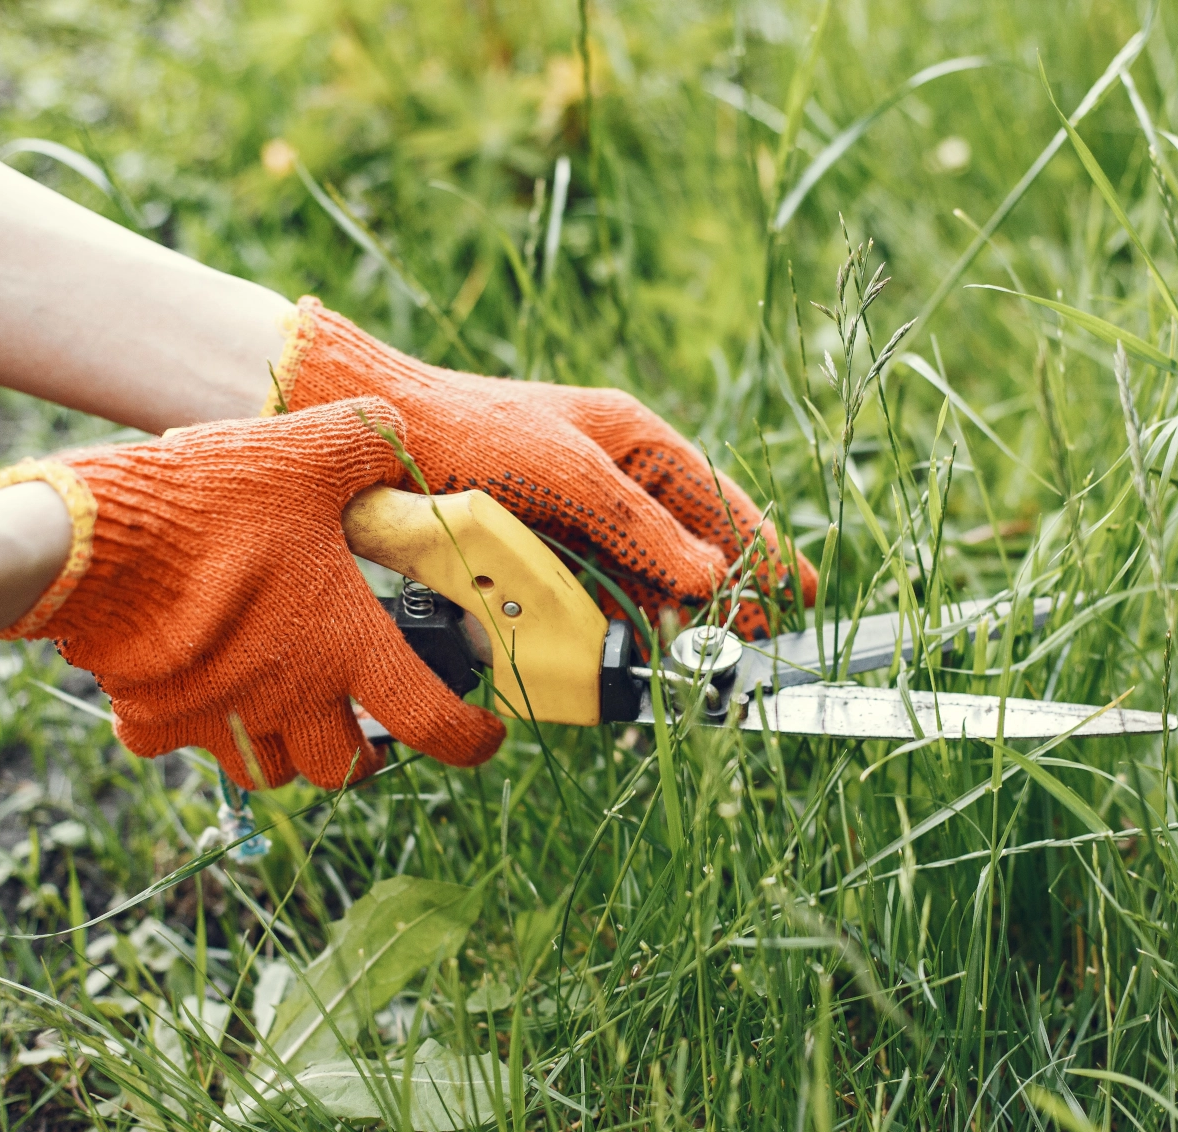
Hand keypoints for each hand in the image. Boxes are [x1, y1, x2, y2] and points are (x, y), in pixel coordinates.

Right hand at [0, 399, 503, 787]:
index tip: (482, 738)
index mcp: (346, 646)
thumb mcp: (310, 452)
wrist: (95, 538)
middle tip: (368, 725)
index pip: (432, 722)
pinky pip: (179, 744)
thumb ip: (368, 444)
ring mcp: (220, 717)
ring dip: (288, 750)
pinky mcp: (154, 718)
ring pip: (268, 772)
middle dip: (365, 756)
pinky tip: (194, 685)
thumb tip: (395, 436)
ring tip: (287, 709)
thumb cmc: (213, 502)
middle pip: (344, 769)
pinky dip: (193, 728)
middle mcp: (290, 697)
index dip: (468, 740)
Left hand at [275, 298, 816, 637]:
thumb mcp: (567, 473)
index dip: (760, 548)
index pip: (715, 501)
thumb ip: (640, 527)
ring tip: (704, 650)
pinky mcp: (541, 545)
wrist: (379, 439)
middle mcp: (613, 478)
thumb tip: (709, 576)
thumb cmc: (475, 434)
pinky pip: (598, 587)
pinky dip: (622, 614)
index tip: (798, 593)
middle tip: (759, 638)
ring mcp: (578, 514)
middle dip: (725, 590)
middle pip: (688, 543)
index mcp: (633, 442)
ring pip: (646, 571)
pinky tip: (635, 639)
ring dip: (675, 610)